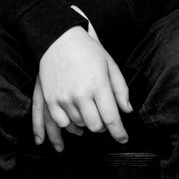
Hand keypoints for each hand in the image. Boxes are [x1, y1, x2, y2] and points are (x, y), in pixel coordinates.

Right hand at [35, 26, 131, 149]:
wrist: (58, 39)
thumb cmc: (87, 50)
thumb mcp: (109, 64)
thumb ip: (120, 89)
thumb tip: (127, 110)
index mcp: (98, 84)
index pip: (111, 118)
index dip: (119, 132)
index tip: (123, 139)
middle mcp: (80, 94)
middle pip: (95, 125)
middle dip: (103, 126)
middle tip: (105, 118)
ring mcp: (63, 98)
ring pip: (79, 125)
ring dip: (87, 123)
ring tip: (89, 112)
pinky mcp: (50, 100)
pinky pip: (61, 123)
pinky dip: (70, 125)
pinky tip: (75, 121)